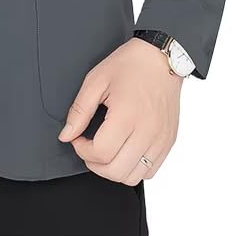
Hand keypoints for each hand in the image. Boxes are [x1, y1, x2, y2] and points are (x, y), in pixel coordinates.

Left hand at [58, 37, 181, 185]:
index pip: (101, 153)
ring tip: (104, 152)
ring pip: (134, 177)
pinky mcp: (169, 142)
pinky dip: (133, 169)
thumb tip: (66, 134)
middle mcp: (148, 132)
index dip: (82, 150)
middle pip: (116, 171)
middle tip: (87, 148)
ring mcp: (161, 140)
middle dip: (94, 164)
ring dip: (113, 170)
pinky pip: (151, 171)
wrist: (160, 58)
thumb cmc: (130, 65)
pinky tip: (123, 152)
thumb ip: (79, 110)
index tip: (76, 139)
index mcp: (127, 115)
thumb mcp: (96, 81)